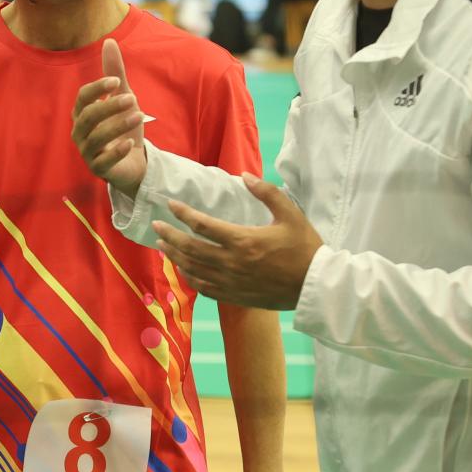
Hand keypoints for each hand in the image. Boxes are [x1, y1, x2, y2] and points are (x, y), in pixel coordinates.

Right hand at [71, 38, 148, 198]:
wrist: (132, 161)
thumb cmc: (123, 126)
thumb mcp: (123, 97)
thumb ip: (115, 72)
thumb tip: (109, 41)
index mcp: (83, 113)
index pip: (82, 97)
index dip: (97, 89)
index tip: (116, 81)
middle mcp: (80, 132)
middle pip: (88, 117)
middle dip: (109, 106)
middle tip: (132, 98)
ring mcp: (88, 152)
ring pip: (96, 138)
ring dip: (117, 126)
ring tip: (138, 115)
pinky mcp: (99, 169)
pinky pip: (103, 162)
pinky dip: (115, 152)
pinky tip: (129, 143)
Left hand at [153, 175, 322, 310]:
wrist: (315, 286)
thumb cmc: (305, 248)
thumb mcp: (290, 214)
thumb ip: (267, 192)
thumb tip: (244, 175)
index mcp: (243, 240)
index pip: (203, 225)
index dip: (183, 214)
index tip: (170, 205)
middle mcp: (232, 263)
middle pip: (190, 249)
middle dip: (170, 236)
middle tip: (156, 226)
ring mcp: (232, 282)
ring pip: (193, 269)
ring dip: (174, 256)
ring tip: (162, 245)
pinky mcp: (235, 296)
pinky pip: (204, 288)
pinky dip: (189, 278)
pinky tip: (183, 270)